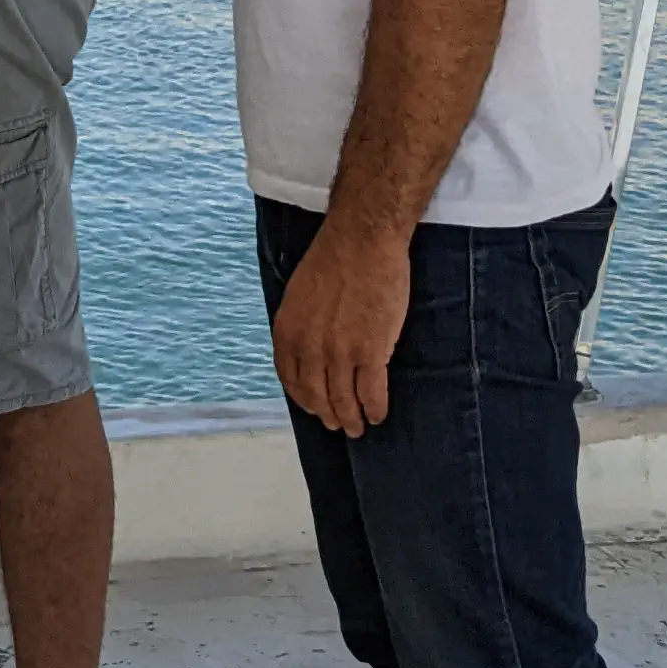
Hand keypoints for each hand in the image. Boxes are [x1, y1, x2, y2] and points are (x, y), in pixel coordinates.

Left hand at [272, 216, 410, 437]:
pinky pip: (372, 393)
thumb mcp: (299, 295)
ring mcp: (339, 353)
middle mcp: (309, 348)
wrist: (362, 241)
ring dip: (352, 419)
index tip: (314, 407)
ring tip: (359, 426)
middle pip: (317, 396)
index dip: (304, 400)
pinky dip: (375, 409)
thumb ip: (300, 327)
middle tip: (340, 425)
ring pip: (344, 401)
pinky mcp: (370, 352)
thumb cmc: (333, 259)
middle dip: (329, 416)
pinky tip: (378, 414)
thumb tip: (308, 352)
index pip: (291, 380)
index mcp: (288, 332)